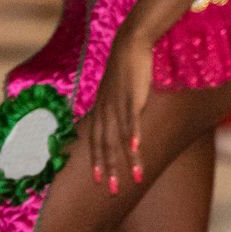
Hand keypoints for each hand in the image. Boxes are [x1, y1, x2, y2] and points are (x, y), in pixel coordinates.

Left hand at [88, 27, 152, 195]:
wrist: (130, 42)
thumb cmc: (126, 64)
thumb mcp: (117, 88)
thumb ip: (117, 104)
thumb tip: (120, 118)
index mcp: (101, 108)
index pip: (95, 140)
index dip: (96, 160)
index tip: (99, 179)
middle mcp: (106, 109)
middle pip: (105, 145)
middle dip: (109, 168)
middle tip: (113, 189)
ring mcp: (118, 103)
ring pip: (119, 137)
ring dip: (126, 160)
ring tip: (134, 177)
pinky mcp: (132, 95)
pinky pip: (131, 119)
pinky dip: (132, 135)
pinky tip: (135, 148)